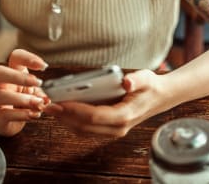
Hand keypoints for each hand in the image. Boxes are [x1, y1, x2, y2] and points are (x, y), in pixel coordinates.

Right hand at [0, 48, 49, 136]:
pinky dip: (21, 115)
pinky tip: (34, 114)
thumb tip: (52, 102)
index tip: (44, 67)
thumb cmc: (24, 101)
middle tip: (38, 83)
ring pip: (0, 95)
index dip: (28, 58)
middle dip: (19, 77)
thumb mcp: (37, 94)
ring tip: (38, 103)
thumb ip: (44, 95)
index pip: (15, 57)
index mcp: (14, 72)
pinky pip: (4, 114)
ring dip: (22, 99)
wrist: (8, 121)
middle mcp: (3, 85)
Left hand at [43, 69, 170, 136]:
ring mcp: (113, 130)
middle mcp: (118, 127)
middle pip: (85, 126)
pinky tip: (63, 111)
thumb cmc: (150, 86)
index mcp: (124, 115)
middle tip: (48, 104)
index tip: (60, 102)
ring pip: (83, 130)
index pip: (94, 116)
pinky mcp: (109, 128)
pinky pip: (87, 129)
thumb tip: (127, 82)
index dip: (75, 110)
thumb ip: (136, 80)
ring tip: (51, 107)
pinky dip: (72, 122)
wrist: (160, 97)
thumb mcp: (145, 78)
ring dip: (66, 121)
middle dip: (64, 116)